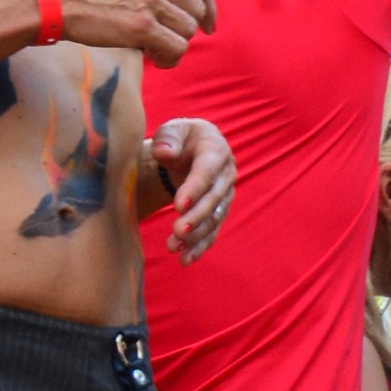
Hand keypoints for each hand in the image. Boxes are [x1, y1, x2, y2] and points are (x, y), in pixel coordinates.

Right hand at [55, 0, 215, 65]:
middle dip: (188, 29)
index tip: (207, 23)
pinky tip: (156, 59)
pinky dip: (170, 58)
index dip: (208, 7)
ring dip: (176, 45)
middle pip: (196, 9)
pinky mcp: (142, 26)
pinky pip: (176, 48)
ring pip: (188, 30)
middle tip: (170, 40)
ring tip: (157, 51)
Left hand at [144, 115, 235, 259]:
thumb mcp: (172, 130)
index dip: (194, 188)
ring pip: (214, 219)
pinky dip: (200, 246)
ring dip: (196, 236)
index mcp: (215, 150)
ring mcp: (224, 195)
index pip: (206, 171)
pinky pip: (212, 231)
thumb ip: (167, 137)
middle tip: (178, 231)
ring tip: (173, 248)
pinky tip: (185, 259)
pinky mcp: (218, 212)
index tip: (178, 206)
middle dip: (196, 217)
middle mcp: (226, 174)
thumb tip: (164, 152)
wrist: (189, 150)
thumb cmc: (178, 138)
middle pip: (213, 199)